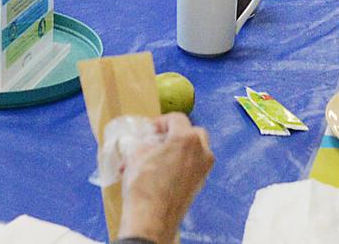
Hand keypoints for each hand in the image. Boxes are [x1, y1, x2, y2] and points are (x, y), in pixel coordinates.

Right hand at [117, 114, 213, 242]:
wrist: (152, 219)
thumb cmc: (144, 185)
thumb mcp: (135, 155)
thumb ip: (140, 142)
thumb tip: (140, 142)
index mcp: (187, 139)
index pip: (176, 118)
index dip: (160, 121)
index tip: (149, 130)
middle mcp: (201, 153)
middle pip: (192, 133)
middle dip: (175, 134)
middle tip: (157, 141)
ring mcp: (203, 171)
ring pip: (194, 151)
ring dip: (177, 151)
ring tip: (155, 160)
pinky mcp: (199, 186)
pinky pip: (192, 168)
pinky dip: (180, 166)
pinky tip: (160, 174)